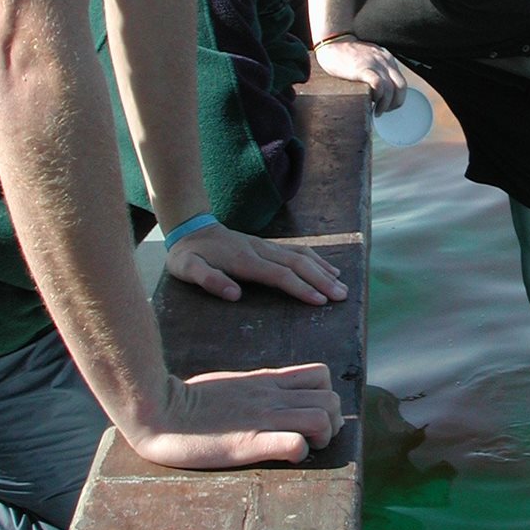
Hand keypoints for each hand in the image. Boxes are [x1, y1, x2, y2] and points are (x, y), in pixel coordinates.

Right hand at [123, 362, 342, 467]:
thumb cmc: (188, 402)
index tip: (313, 416)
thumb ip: (256, 388)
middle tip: (314, 438)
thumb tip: (274, 396)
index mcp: (266, 381)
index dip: (327, 396)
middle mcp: (270, 397)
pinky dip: (299, 453)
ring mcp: (261, 419)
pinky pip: (294, 444)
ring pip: (322, 418)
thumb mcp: (232, 384)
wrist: (157, 411)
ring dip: (322, 438)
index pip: (321, 374)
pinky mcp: (249, 444)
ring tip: (305, 448)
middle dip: (332, 421)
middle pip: (331, 399)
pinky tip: (285, 457)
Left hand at [165, 222, 347, 304]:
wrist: (190, 228)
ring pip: (302, 255)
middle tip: (342, 296)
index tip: (320, 301)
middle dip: (322, 280)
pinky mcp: (268, 245)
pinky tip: (328, 269)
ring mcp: (266, 246)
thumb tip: (235, 294)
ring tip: (342, 285)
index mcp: (244, 260)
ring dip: (323, 270)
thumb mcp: (188, 269)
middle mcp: (261, 250)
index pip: (280, 275)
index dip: (301, 288)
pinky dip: (317, 259)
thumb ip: (209, 280)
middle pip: (298, 264)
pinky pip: (298, 250)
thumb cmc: (188, 255)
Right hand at [313, 38, 406, 114]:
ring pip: (391, 89)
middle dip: (395, 103)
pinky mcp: (363, 68)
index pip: (401, 82)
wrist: (331, 42)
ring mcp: (374, 64)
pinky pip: (378, 84)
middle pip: (401, 87)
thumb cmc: (345, 54)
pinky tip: (370, 102)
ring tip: (377, 111)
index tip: (388, 106)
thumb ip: (377, 70)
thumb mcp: (368, 59)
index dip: (397, 98)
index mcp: (387, 59)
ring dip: (386, 104)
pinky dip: (377, 96)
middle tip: (384, 110)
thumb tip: (379, 90)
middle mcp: (384, 60)